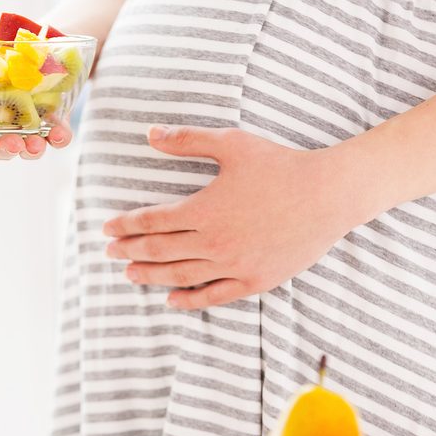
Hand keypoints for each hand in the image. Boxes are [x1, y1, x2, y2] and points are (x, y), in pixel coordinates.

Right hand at [0, 48, 72, 161]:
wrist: (27, 39)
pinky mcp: (53, 122)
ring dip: (32, 150)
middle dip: (6, 150)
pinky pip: (58, 137)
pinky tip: (60, 133)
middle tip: (12, 142)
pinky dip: (60, 137)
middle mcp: (1, 130)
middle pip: (1, 152)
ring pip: (30, 150)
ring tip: (35, 142)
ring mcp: (29, 129)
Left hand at [103, 126, 372, 309]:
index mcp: (203, 210)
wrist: (328, 195)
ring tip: (130, 276)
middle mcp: (213, 243)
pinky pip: (214, 295)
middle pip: (160, 251)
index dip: (126, 225)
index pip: (152, 222)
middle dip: (130, 251)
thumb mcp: (232, 144)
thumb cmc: (280, 166)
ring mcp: (233, 265)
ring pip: (181, 276)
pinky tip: (171, 300)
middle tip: (110, 253)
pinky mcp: (254, 280)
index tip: (108, 228)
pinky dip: (190, 300)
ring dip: (151, 276)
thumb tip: (149, 134)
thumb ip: (188, 140)